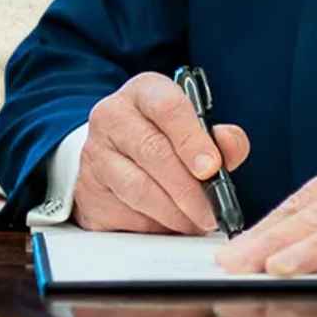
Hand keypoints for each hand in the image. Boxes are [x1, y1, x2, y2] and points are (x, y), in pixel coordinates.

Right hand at [72, 71, 250, 233]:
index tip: (212, 168)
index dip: (192, 139)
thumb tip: (230, 146)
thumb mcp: (195, 126)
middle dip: (188, 188)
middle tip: (211, 211)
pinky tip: (170, 225)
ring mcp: (94, 154)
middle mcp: (112, 117)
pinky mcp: (87, 191)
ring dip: (174, 213)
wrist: (116, 151)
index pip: (168, 107)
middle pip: (153, 152)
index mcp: (144, 92)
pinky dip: (153, 225)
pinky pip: (124, 213)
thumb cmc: (165, 137)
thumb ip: (221, 137)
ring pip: (138, 188)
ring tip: (196, 222)